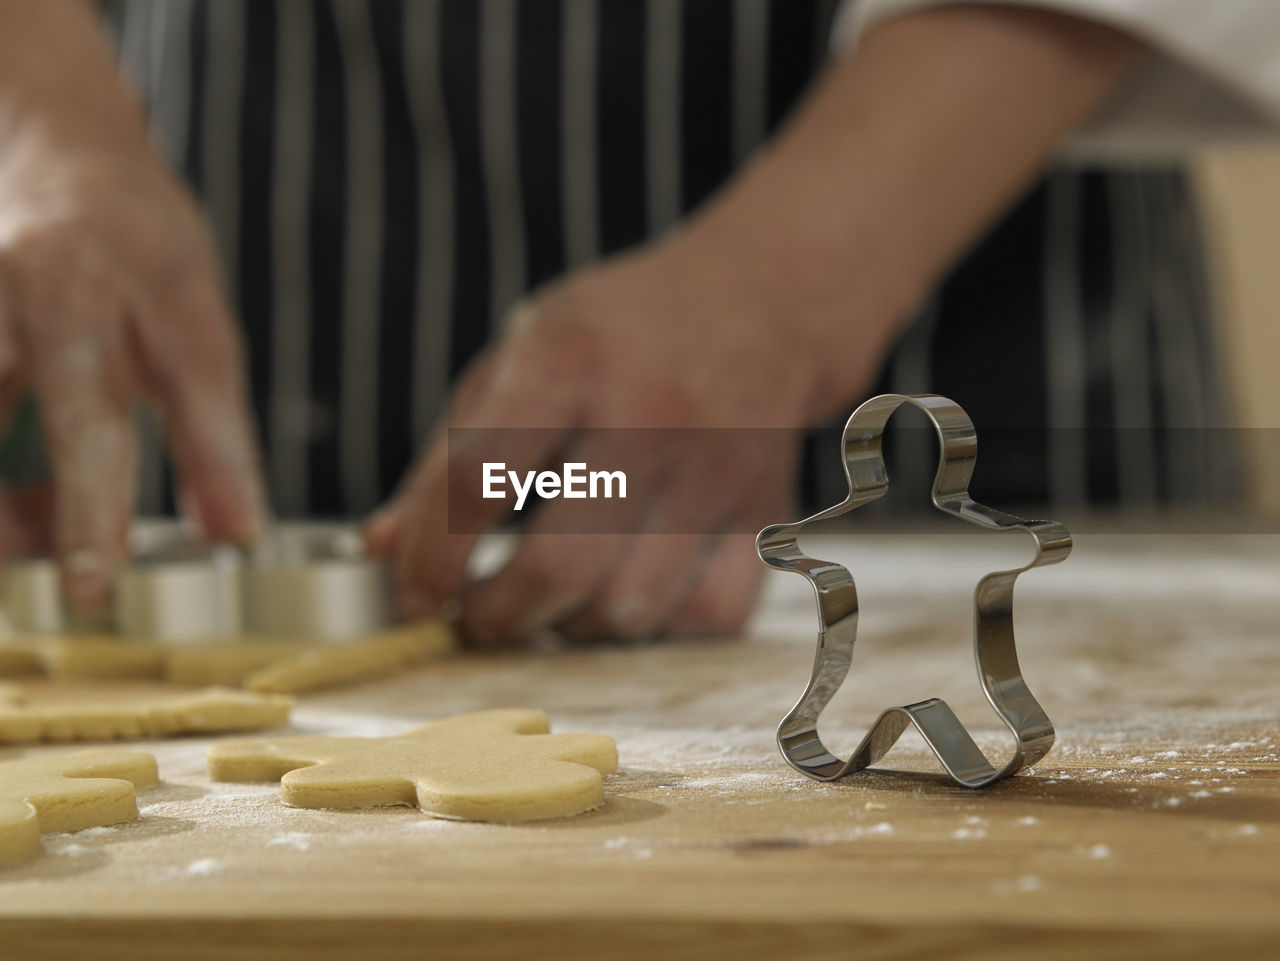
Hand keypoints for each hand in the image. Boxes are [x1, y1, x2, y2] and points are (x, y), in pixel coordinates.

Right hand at [0, 0, 265, 606]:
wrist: (51, 149)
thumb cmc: (137, 244)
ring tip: (46, 542)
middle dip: (31, 520)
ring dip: (6, 518)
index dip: (96, 507)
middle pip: (5, 437)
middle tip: (78, 585)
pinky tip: (23, 509)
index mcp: (75, 295)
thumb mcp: (197, 321)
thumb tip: (236, 535)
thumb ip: (214, 433)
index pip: (91, 416)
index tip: (106, 582)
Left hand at [366, 236, 822, 644]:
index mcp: (570, 357)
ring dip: (572, 626)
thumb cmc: (619, 333)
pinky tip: (629, 593)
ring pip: (629, 608)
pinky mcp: (764, 510)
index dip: (431, 560)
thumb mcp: (520, 355)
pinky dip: (654, 627)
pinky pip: (705, 617)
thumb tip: (385, 551)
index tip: (417, 596)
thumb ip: (447, 454)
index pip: (476, 480)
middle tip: (479, 616)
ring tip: (553, 601)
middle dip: (498, 616)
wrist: (759, 302)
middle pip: (560, 564)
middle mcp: (649, 413)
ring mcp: (716, 467)